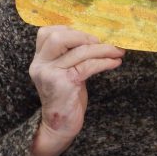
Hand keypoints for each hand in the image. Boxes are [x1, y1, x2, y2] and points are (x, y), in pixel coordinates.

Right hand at [29, 26, 123, 155]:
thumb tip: (95, 37)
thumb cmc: (66, 98)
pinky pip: (87, 66)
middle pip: (58, 37)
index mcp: (39, 59)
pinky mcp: (63, 83)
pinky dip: (104, 62)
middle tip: (101, 42)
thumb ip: (70, 55)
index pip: (46, 33)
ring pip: (78, 51)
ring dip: (102, 49)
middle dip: (83, 36)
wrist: (59, 127)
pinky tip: (115, 63)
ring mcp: (50, 74)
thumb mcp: (64, 71)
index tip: (88, 36)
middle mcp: (40, 65)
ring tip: (117, 51)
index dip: (68, 29)